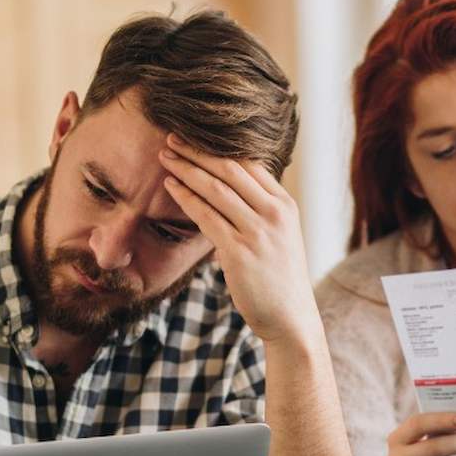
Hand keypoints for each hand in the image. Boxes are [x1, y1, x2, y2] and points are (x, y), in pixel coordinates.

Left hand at [158, 134, 320, 345]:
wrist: (290, 318)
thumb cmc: (279, 279)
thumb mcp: (279, 237)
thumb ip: (258, 213)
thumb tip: (227, 196)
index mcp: (285, 205)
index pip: (250, 164)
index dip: (219, 147)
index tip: (195, 137)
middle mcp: (275, 213)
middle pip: (231, 169)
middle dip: (198, 151)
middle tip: (172, 137)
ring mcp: (258, 231)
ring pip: (216, 188)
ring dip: (187, 169)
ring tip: (165, 156)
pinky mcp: (240, 251)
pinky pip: (207, 216)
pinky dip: (186, 197)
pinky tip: (170, 186)